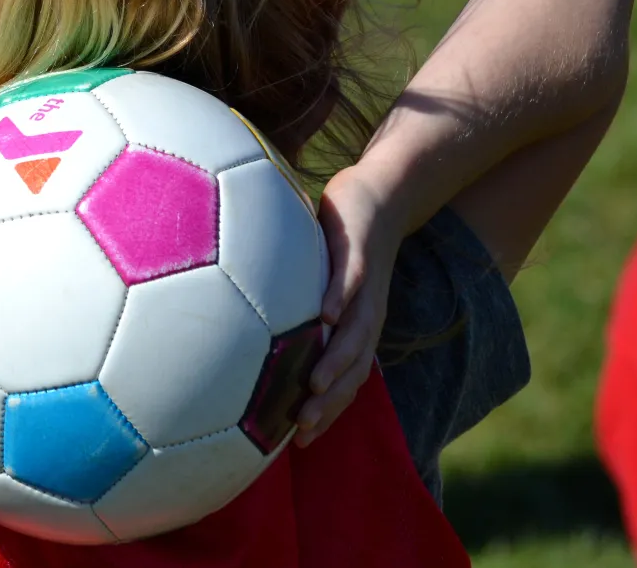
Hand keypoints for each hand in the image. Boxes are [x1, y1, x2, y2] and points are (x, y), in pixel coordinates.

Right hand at [295, 165, 405, 445]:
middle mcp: (365, 315)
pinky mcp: (358, 251)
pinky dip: (338, 299)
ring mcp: (364, 285)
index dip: (328, 412)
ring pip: (354, 332)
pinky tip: (321, 315)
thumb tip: (255, 332)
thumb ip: (297, 308)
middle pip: (353, 369)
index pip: (347, 381)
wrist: (381, 195)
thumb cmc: (343, 242)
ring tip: (312, 385)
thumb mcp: (322, 282)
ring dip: (336, 361)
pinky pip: (349, 280)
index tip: (300, 442)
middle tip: (301, 430)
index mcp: (357, 327)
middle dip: (329, 403)